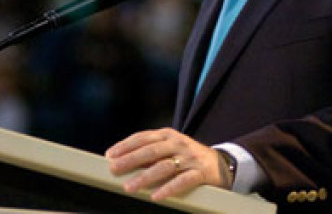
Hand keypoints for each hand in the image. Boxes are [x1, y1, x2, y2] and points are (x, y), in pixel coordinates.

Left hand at [105, 128, 232, 200]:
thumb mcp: (171, 149)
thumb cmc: (189, 157)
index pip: (144, 137)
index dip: (126, 145)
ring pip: (164, 166)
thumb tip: (123, 161)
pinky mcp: (200, 173)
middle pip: (151, 150)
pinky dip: (168, 188)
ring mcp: (190, 158)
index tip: (110, 155)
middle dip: (130, 160)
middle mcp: (178, 143)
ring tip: (130, 187)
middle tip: (114, 169)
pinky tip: (156, 196)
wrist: (222, 164)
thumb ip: (151, 153)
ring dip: (145, 177)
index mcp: (168, 135)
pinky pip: (183, 181)